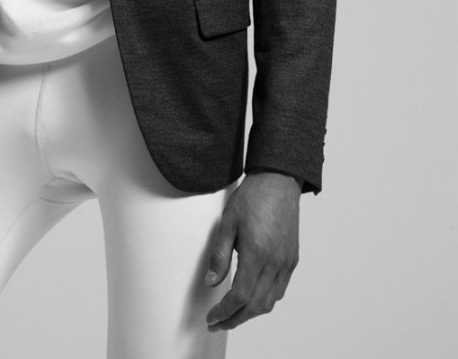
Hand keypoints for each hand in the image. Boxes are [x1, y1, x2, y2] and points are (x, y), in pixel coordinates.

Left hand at [204, 170, 299, 330]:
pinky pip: (280, 289)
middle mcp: (275, 262)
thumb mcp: (228, 222)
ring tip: (232, 314)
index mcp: (257, 252)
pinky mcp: (292, 259)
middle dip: (235, 319)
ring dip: (251, 313)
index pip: (240, 296)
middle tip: (218, 323)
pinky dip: (265, 300)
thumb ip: (219, 254)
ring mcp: (286, 262)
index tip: (212, 318)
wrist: (278, 181)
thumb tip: (211, 282)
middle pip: (256, 305)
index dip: (224, 312)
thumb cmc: (252, 197)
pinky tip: (252, 297)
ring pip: (270, 301)